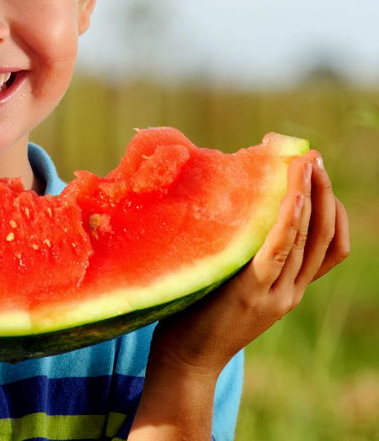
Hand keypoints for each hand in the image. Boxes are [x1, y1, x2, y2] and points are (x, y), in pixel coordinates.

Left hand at [130, 151, 349, 438]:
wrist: (186, 358)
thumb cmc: (199, 312)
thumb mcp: (232, 280)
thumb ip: (243, 254)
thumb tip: (234, 208)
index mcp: (289, 287)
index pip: (330, 246)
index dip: (330, 209)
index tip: (316, 175)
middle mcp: (291, 290)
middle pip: (324, 235)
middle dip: (323, 192)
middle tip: (313, 158)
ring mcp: (276, 292)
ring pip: (307, 238)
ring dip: (310, 195)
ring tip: (305, 164)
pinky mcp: (253, 291)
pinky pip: (279, 250)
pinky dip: (290, 219)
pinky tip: (291, 194)